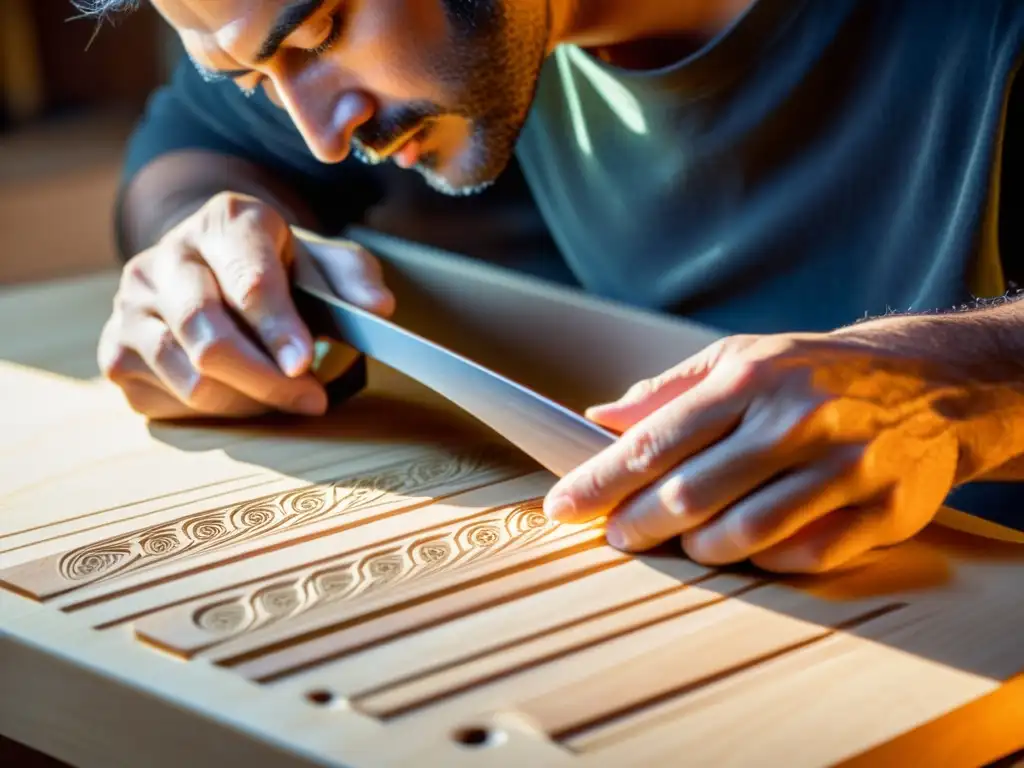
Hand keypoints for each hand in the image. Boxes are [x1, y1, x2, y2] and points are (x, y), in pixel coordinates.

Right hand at [98, 192, 393, 419]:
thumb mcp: (322, 261)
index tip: (304, 365)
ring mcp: (131, 304)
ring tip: (283, 398)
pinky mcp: (115, 349)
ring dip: (246, 401)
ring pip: (188, 376)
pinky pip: (165, 400)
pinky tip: (240, 394)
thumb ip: (354, 278)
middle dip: (265, 379)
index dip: (278, 328)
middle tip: (311, 400)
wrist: (210, 267)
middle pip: (208, 336)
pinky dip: (212, 410)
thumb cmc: (277, 269)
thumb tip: (378, 307)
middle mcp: (167, 256)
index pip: (249, 281)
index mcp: (225, 222)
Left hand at [544, 333, 966, 572]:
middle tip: (619, 536)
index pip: (655, 440)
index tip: (563, 507)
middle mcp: (797, 419)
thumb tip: (598, 419)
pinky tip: (752, 546)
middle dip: (639, 524)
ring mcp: (845, 466)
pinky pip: (805, 555)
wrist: (932, 383)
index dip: (601, 481)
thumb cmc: (815, 373)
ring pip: (746, 532)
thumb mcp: (742, 359)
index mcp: (751, 378)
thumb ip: (668, 392)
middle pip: (693, 493)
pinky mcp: (884, 509)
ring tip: (687, 540)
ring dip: (701, 548)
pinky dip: (766, 560)